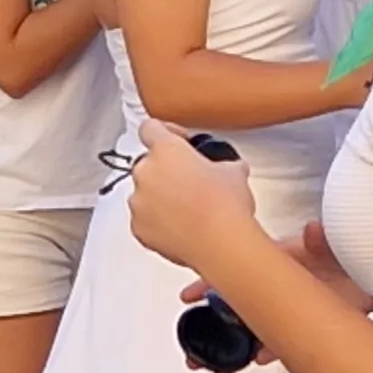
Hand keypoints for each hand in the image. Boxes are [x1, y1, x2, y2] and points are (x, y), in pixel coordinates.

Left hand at [124, 119, 258, 271]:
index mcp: (165, 150)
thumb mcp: (234, 171)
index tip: (178, 142)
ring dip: (160, 197)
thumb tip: (228, 169)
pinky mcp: (139, 229)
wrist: (221, 244)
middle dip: (166, 171)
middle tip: (190, 182)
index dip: (165, 132)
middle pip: (148, 163)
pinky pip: (144, 219)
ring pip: (144, 193)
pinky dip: (157, 222)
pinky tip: (180, 227)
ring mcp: (139, 202)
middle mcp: (146, 173)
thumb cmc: (226, 206)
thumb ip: (221, 162)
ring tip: (188, 209)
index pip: (150, 128)